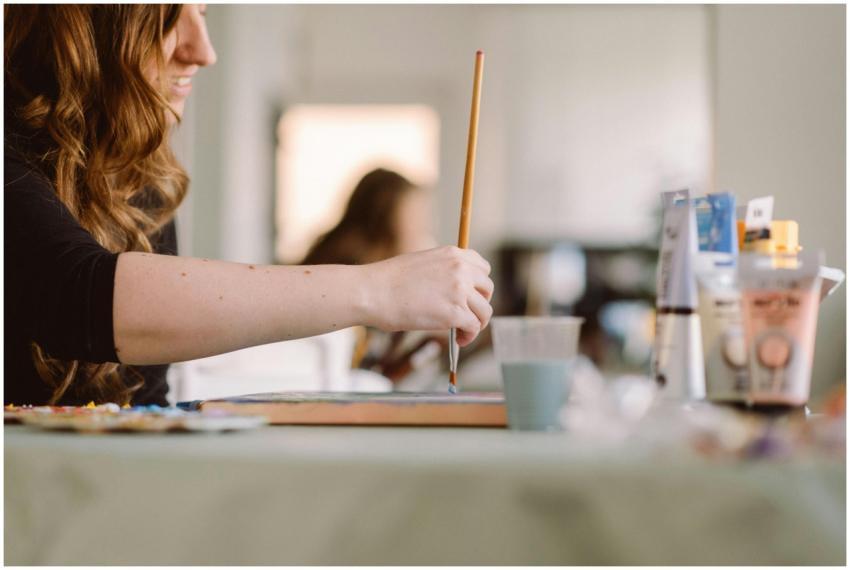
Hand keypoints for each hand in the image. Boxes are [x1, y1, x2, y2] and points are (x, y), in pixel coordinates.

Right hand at [361, 246, 493, 345]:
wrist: (372, 292)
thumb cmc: (388, 281)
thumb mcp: (422, 263)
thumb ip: (443, 272)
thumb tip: (454, 291)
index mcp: (453, 254)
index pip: (483, 268)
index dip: (478, 285)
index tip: (472, 296)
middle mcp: (461, 270)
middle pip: (487, 289)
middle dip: (480, 304)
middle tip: (468, 316)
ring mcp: (460, 291)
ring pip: (484, 311)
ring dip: (477, 323)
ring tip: (462, 332)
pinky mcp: (455, 313)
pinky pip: (474, 326)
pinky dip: (469, 335)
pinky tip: (459, 339)